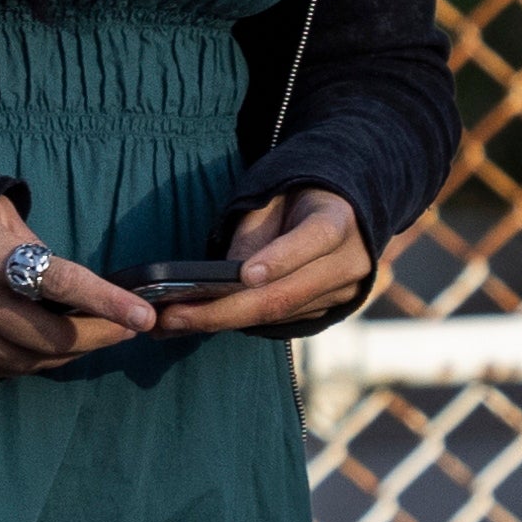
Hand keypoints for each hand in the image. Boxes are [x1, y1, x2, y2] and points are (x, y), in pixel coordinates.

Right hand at [0, 195, 153, 384]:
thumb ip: (36, 247)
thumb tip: (70, 285)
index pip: (62, 283)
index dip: (106, 302)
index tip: (143, 316)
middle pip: (51, 337)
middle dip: (98, 338)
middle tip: (126, 330)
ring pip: (27, 361)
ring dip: (69, 356)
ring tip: (93, 340)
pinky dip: (30, 365)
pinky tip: (48, 352)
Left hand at [151, 186, 379, 340]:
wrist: (343, 211)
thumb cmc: (296, 198)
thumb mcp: (274, 199)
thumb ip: (253, 234)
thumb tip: (223, 280)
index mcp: (339, 220)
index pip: (314, 239)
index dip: (279, 259)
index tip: (243, 275)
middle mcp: (349, 261)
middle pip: (285, 294)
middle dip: (224, 311)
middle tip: (173, 317)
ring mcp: (343, 291)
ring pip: (279, 315)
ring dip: (222, 322)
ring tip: (171, 324)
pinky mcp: (329, 310)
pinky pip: (280, 321)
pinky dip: (238, 323)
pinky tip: (197, 323)